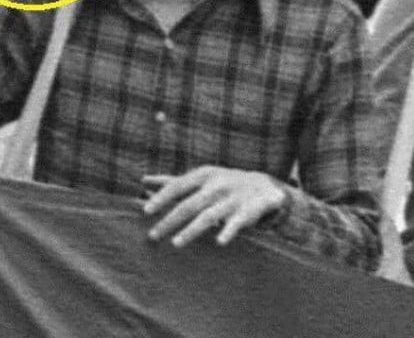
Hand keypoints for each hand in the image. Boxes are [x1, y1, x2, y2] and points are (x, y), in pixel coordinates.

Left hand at [142, 166, 286, 247]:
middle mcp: (218, 185)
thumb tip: (143, 181)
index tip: (145, 210)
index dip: (162, 197)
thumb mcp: (201, 178)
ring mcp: (233, 198)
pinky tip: (219, 242)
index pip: (179, 185)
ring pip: (209, 215)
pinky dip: (228, 231)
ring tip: (176, 243)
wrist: (263, 186)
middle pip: (190, 204)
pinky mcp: (248, 211)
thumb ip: (174, 181)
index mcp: (204, 175)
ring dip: (192, 230)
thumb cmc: (223, 184)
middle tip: (152, 236)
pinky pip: (237, 223)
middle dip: (170, 220)